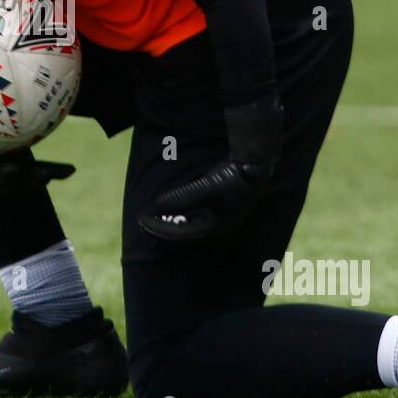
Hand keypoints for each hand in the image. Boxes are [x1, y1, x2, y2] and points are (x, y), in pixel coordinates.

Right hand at [0, 123, 75, 194]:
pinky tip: (71, 170)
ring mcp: (13, 181)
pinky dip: (58, 172)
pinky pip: (45, 173)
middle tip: (13, 169)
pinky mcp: (30, 175)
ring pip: (25, 181)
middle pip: (0, 183)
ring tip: (53, 173)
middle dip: (7, 179)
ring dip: (39, 177)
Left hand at [138, 97, 283, 241]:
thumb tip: (159, 206)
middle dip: (166, 226)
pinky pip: (196, 211)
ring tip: (158, 213)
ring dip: (174, 218)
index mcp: (215, 226)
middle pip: (186, 230)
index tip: (143, 220)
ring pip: (191, 221)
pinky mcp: (221, 202)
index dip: (161, 227)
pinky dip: (182, 209)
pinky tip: (176, 203)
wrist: (254, 165)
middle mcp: (218, 224)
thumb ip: (182, 198)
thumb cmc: (232, 179)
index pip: (181, 233)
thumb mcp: (205, 189)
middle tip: (147, 220)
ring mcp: (221, 213)